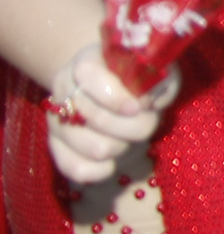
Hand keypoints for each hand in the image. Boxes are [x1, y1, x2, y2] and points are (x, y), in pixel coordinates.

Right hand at [45, 43, 175, 185]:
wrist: (111, 84)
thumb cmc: (138, 76)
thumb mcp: (154, 69)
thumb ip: (157, 80)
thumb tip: (147, 102)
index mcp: (85, 63)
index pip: (90, 78)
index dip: (117, 97)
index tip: (140, 106)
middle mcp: (64, 91)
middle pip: (98, 120)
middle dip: (134, 125)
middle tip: (146, 119)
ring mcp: (56, 120)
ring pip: (96, 147)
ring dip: (124, 145)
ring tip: (130, 135)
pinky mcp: (56, 147)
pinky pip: (76, 170)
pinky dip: (103, 170)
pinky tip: (115, 159)